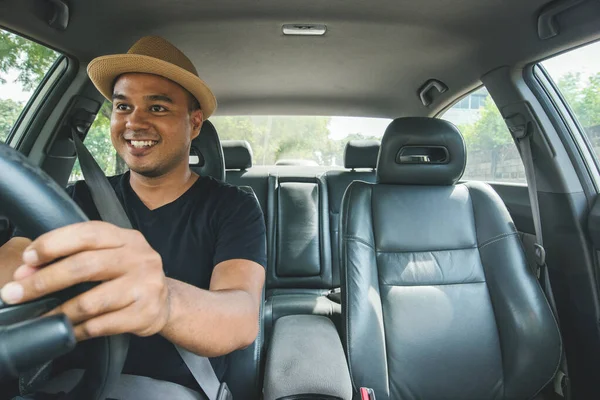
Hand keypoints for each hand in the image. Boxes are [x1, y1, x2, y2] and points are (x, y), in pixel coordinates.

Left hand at [0, 221, 169, 340]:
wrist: (167, 301)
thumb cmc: (130, 275)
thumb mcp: (112, 254)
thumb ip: (77, 256)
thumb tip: (28, 271)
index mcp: (127, 238)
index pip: (87, 234)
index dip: (53, 244)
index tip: (27, 259)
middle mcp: (139, 258)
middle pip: (84, 267)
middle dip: (44, 281)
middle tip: (16, 293)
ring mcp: (144, 286)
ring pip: (90, 302)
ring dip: (58, 312)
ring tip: (41, 317)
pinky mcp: (144, 313)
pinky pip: (101, 325)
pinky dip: (78, 330)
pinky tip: (68, 330)